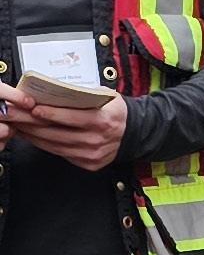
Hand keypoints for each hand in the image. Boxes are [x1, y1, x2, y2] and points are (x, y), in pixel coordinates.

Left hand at [0, 83, 128, 169]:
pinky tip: (34, 138)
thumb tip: (55, 90)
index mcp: (103, 121)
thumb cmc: (114, 111)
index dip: (52, 114)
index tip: (34, 108)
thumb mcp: (106, 96)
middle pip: (60, 134)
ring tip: (21, 127)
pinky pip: (62, 154)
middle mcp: (97, 140)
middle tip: (18, 116)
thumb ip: (84, 94)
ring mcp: (92, 155)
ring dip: (36, 137)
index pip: (73, 118)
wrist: (133, 133)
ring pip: (57, 146)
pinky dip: (46, 146)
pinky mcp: (88, 164)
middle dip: (35, 125)